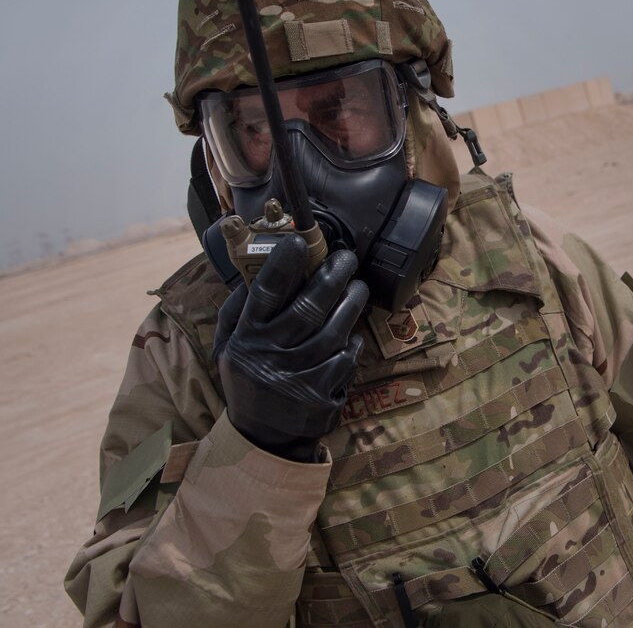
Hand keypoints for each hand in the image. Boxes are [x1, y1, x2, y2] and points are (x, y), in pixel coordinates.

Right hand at [213, 234, 366, 461]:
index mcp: (246, 340)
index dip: (282, 265)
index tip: (299, 242)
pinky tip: (351, 334)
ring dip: (352, 303)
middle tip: (347, 258)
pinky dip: (352, 342)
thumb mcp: (226, 348)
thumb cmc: (247, 380)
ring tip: (358, 287)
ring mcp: (299, 378)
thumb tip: (251, 273)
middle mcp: (271, 357)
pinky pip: (346, 358)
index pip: (265, 295)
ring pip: (335, 330)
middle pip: (309, 307)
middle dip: (332, 276)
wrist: (262, 438)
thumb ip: (236, 312)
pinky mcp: (322, 396)